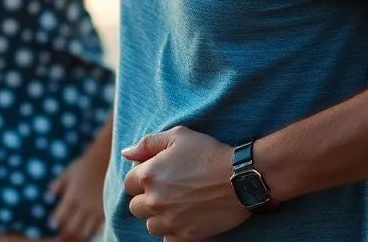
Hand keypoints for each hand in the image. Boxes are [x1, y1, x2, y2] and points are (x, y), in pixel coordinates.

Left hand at [49, 151, 106, 240]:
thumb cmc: (86, 165)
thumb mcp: (69, 172)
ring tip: (76, 232)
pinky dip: (91, 230)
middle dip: (66, 231)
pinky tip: (89, 229)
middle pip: (71, 228)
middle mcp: (82, 207)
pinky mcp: (106, 211)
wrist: (106, 161)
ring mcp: (94, 210)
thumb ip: (59, 184)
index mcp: (71, 197)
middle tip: (64, 231)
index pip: (60, 217)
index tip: (53, 222)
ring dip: (79, 233)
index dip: (55, 221)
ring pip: (85, 231)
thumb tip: (50, 193)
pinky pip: (97, 227)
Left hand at [122, 126, 248, 240]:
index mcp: (149, 175)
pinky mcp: (186, 235)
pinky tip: (185, 219)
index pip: (129, 184)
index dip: (142, 179)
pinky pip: (168, 240)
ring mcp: (170, 220)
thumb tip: (126, 153)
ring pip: (151, 225)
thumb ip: (148, 143)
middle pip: (136, 207)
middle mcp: (155, 200)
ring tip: (177, 206)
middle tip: (169, 191)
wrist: (241, 178)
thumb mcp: (178, 136)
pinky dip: (174, 232)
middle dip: (148, 199)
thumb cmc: (209, 153)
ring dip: (159, 217)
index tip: (159, 176)